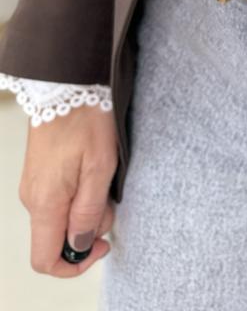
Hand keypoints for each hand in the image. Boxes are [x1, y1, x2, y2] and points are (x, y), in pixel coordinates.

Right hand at [18, 104, 117, 276]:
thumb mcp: (100, 168)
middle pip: (57, 238)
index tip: (102, 245)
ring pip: (60, 217)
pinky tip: (94, 171)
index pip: (45, 260)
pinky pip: (58, 199)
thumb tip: (80, 245)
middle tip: (111, 199)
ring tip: (104, 177)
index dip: (74, 264)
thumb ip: (89, 211)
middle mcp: (32, 199)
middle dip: (89, 228)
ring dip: (86, 209)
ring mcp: (33, 186)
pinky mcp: (39, 174)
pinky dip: (79, 195)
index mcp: (45, 204)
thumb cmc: (87, 120)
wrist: (68, 84)